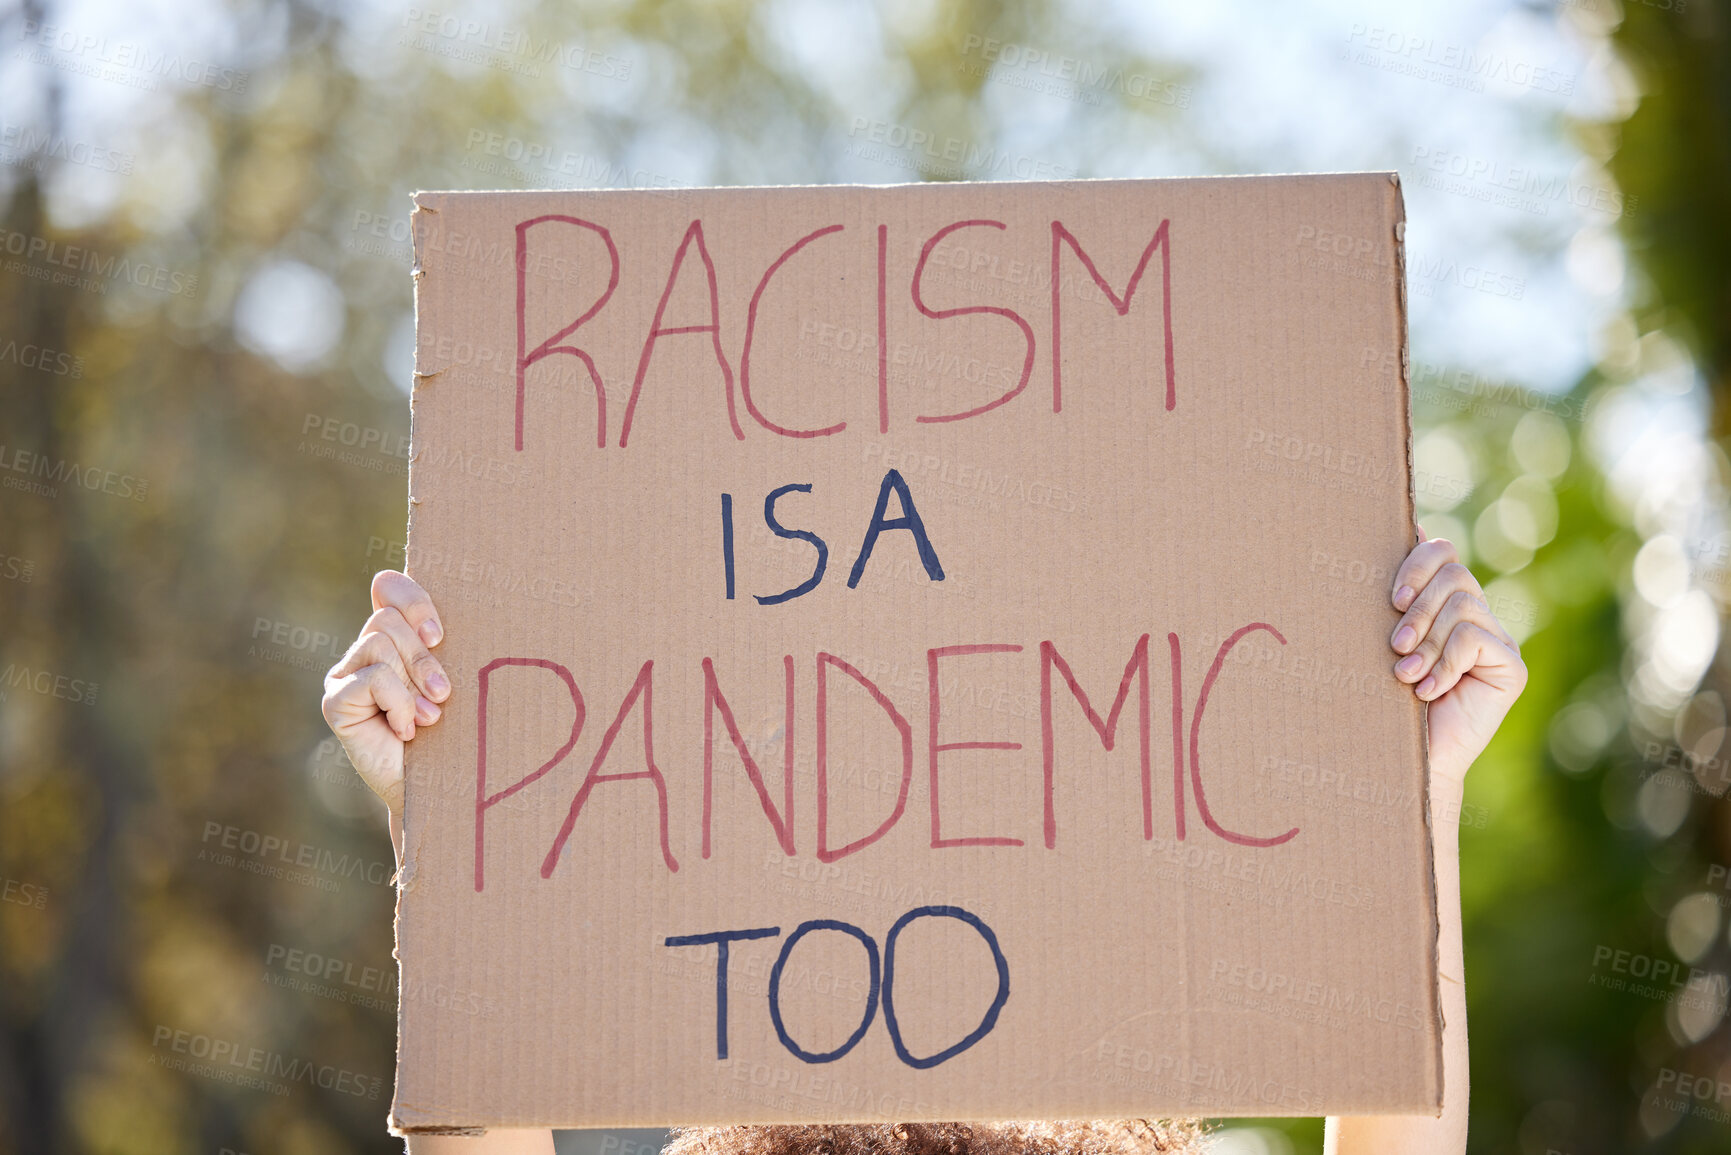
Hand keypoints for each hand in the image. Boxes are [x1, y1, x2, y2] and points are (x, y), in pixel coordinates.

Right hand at [320, 571, 449, 822]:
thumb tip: (418, 604)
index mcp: (395, 639)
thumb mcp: (453, 680)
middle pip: (388, 619)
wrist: (438, 790)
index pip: (389, 588)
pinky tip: (404, 731)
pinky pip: (372, 678)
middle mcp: (364, 652)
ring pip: (379, 642)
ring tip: (429, 718)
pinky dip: (398, 704)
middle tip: (443, 694)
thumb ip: (440, 643)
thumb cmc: (456, 733)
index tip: (439, 635)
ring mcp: (344, 676)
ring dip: (414, 682)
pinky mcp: (335, 701)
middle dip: (423, 656)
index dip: (413, 600)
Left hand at [1387, 535, 1526, 785]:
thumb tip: (1412, 524)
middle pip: (1454, 574)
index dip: (1416, 564)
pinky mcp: (1510, 667)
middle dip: (1418, 609)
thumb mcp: (1385, 638)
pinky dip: (1445, 663)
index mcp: (1444, 602)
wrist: (1406, 758)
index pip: (1443, 553)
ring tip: (1405, 675)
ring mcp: (1497, 640)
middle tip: (1394, 645)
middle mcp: (1475, 615)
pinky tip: (1428, 691)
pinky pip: (1475, 639)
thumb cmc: (1384, 697)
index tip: (1392, 599)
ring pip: (1463, 606)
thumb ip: (1400, 591)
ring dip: (1427, 642)